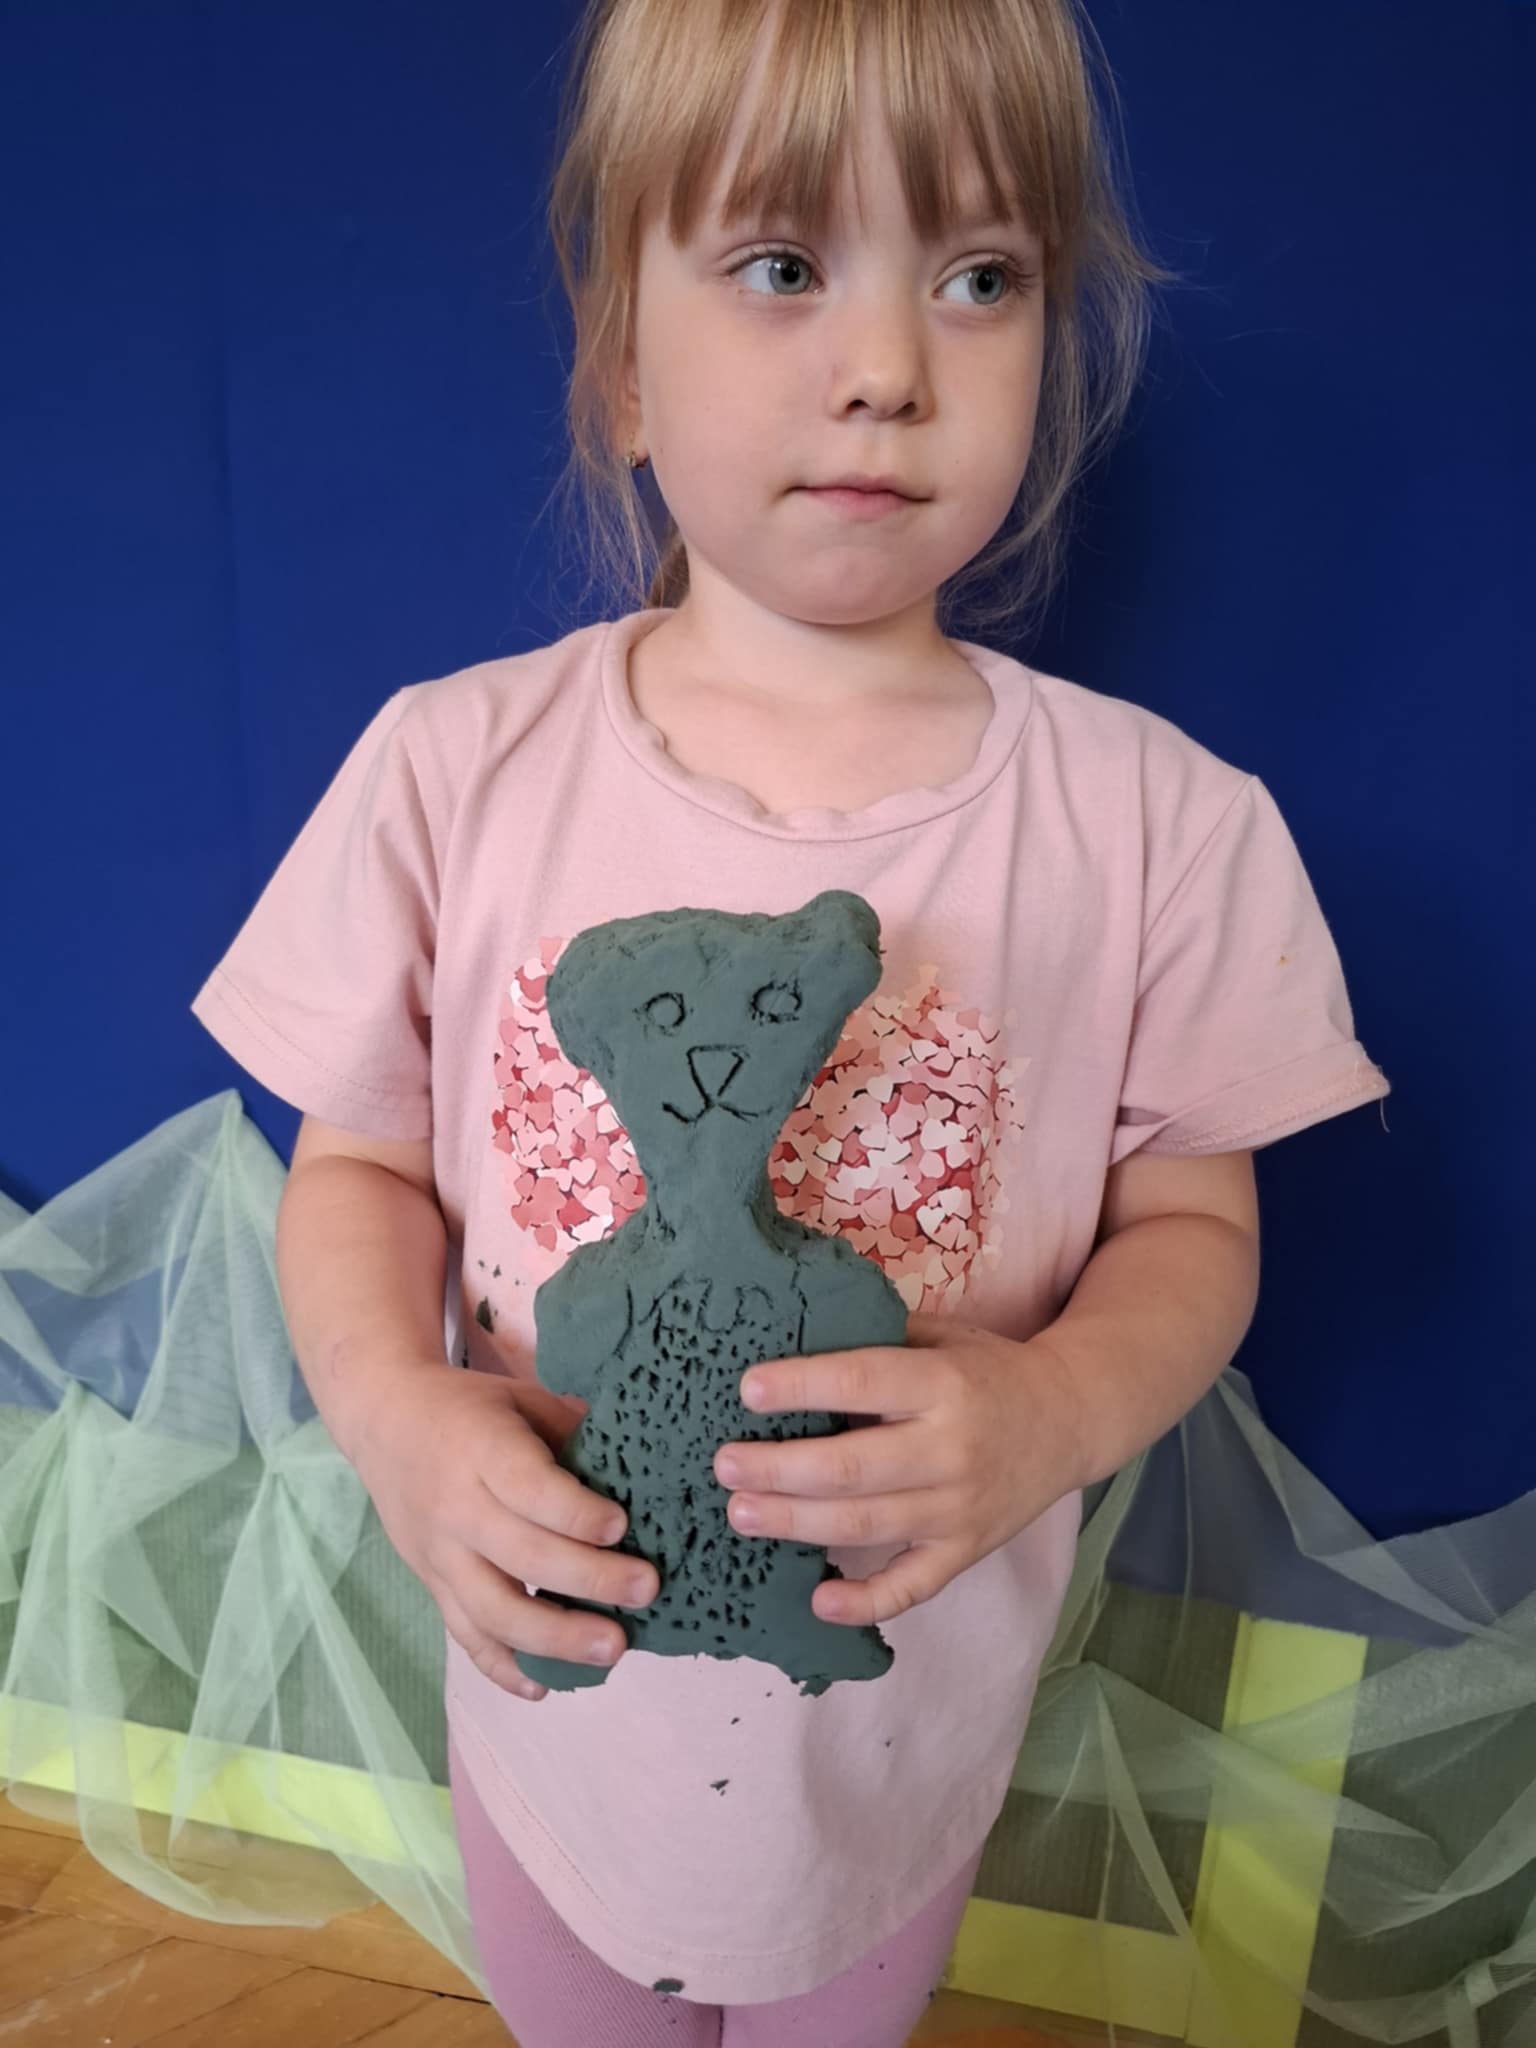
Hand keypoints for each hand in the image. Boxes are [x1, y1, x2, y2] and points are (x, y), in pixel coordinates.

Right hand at [351, 1364, 658, 1701]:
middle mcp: (456, 1507)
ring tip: (612, 1650)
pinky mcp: (432, 1585)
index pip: (530, 1490)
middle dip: (590, 1579)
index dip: (577, 1514)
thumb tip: (641, 1464)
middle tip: (646, 1590)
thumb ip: (572, 1430)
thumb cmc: (469, 1407)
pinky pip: (465, 1635)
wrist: (385, 1419)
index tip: (623, 1527)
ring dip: (555, 1639)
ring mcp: (440, 1554)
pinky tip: (544, 1688)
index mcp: (481, 1450)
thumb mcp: (521, 1398)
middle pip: (521, 1556)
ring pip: (493, 1610)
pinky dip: (502, 1668)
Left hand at [711, 1313, 1082, 1627]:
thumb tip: (789, 1330)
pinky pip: (913, 1587)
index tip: (747, 1389)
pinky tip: (818, 1601)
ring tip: (740, 1513)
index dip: (803, 1386)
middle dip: (781, 1468)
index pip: (864, 1381)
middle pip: (853, 1467)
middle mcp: (952, 1448)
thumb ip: (877, 1336)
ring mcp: (960, 1508)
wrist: (1070, 1419)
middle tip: (724, 1464)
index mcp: (944, 1384)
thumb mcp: (942, 1336)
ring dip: (797, 1524)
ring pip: (867, 1525)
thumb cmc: (987, 1369)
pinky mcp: (966, 1550)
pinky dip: (867, 1602)